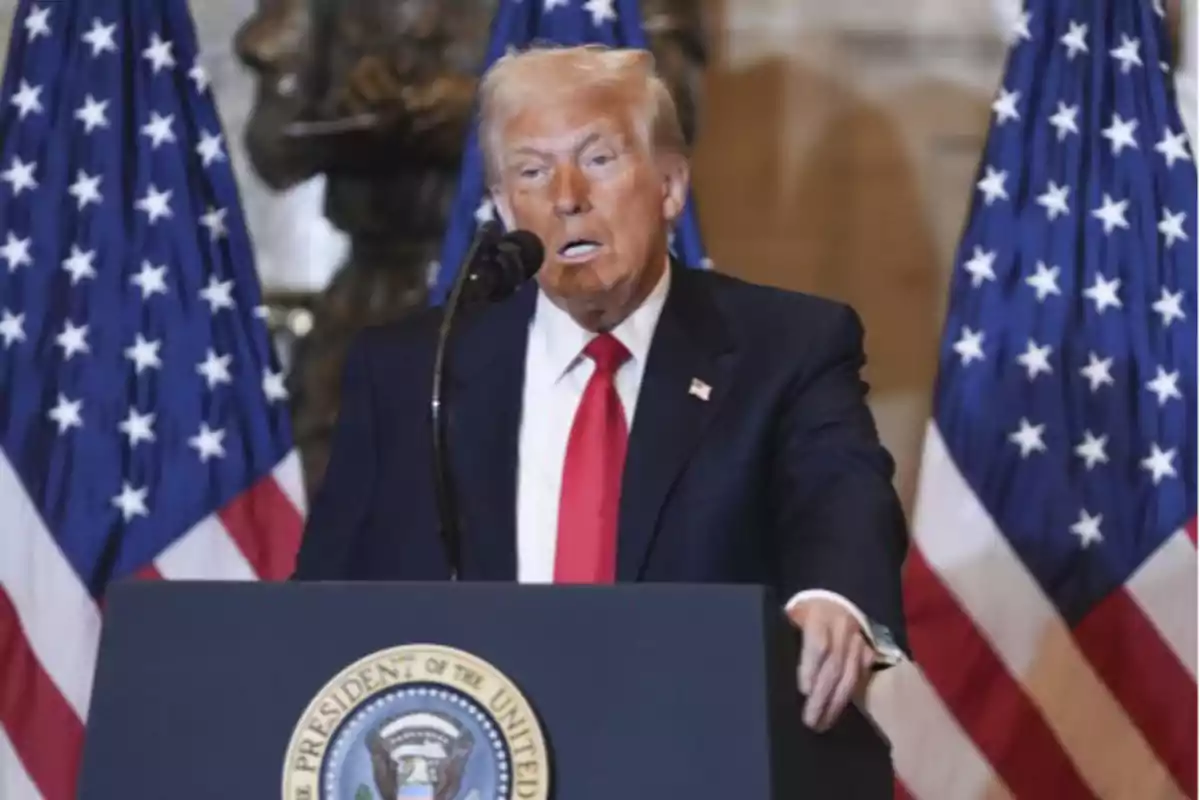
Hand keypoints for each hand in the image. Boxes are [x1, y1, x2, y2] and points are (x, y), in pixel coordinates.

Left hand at [787, 598, 873, 731]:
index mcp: (818, 617)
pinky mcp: (868, 649)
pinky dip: (852, 695)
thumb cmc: (804, 611)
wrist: (834, 596)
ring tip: (824, 723)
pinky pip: (862, 675)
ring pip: (851, 675)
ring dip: (837, 702)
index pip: (818, 644)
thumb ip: (786, 636)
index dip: (811, 668)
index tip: (803, 691)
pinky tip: (841, 711)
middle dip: (822, 696)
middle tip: (810, 721)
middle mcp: (842, 629)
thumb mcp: (791, 615)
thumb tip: (772, 665)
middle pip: (834, 666)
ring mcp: (858, 640)